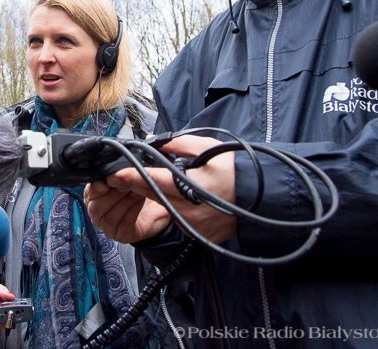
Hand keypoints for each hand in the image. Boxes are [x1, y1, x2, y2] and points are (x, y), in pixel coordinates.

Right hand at [84, 181, 169, 242]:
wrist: (158, 205)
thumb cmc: (141, 188)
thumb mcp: (131, 176)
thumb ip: (120, 175)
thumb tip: (112, 176)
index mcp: (95, 196)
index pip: (88, 194)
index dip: (95, 189)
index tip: (106, 183)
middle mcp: (98, 213)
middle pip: (94, 208)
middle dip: (112, 196)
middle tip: (126, 186)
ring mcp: (109, 227)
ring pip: (108, 219)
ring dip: (124, 203)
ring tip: (136, 192)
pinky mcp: (122, 236)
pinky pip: (123, 226)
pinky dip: (133, 212)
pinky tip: (140, 202)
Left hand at [88, 135, 236, 243]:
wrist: (264, 199)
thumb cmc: (237, 170)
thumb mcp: (209, 148)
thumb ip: (178, 145)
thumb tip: (154, 143)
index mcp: (192, 187)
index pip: (152, 181)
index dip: (130, 178)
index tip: (113, 174)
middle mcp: (189, 210)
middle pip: (153, 195)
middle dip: (135, 184)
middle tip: (120, 175)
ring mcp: (192, 225)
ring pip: (163, 207)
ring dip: (155, 194)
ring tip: (152, 181)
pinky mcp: (197, 234)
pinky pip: (177, 217)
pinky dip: (173, 205)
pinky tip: (179, 196)